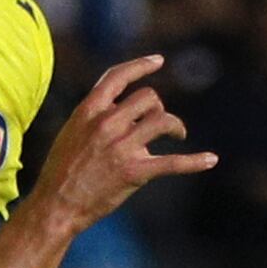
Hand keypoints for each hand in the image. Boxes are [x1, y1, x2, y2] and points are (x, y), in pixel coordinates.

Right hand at [27, 54, 216, 231]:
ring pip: (163, 121)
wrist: (55, 206)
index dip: (141, 65)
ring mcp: (122, 147)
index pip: (118, 76)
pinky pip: (173, 162)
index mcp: (88, 111)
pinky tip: (211, 160)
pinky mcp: (135, 172)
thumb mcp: (70, 133)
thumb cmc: (61, 172)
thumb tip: (122, 106)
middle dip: (157, 108)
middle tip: (158, 123)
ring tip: (178, 135)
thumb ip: (94, 116)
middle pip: (148, 98)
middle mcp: (107, 124)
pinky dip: (195, 161)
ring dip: (175, 126)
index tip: (159, 61)